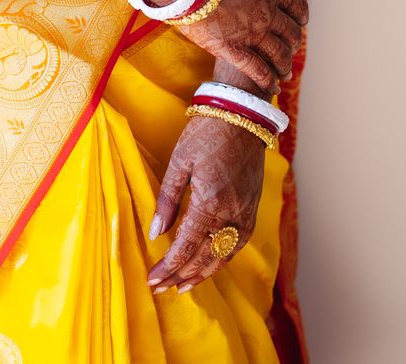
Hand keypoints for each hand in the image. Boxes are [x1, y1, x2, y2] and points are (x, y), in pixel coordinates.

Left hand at [146, 115, 264, 293]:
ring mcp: (245, 215)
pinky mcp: (252, 211)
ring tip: (183, 286)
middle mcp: (231, 215)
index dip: (168, 266)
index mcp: (210, 203)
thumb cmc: (206, 133)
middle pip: (204, 258)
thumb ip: (167, 199)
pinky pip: (236, 245)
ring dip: (202, 274)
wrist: (242, 116)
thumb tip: (155, 233)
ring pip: (223, 257)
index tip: (153, 280)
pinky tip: (209, 264)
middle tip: (162, 288)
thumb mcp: (180, 161)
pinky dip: (221, 260)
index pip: (186, 246)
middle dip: (181, 276)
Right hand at [174, 0, 306, 93]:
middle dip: (293, 44)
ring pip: (279, 55)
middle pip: (291, 33)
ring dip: (284, 66)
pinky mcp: (234, 49)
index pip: (296, 5)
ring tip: (284, 73)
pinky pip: (258, 70)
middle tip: (290, 51)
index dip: (300, 16)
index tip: (299, 22)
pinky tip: (272, 88)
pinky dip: (268, 81)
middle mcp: (266, 12)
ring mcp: (252, 33)